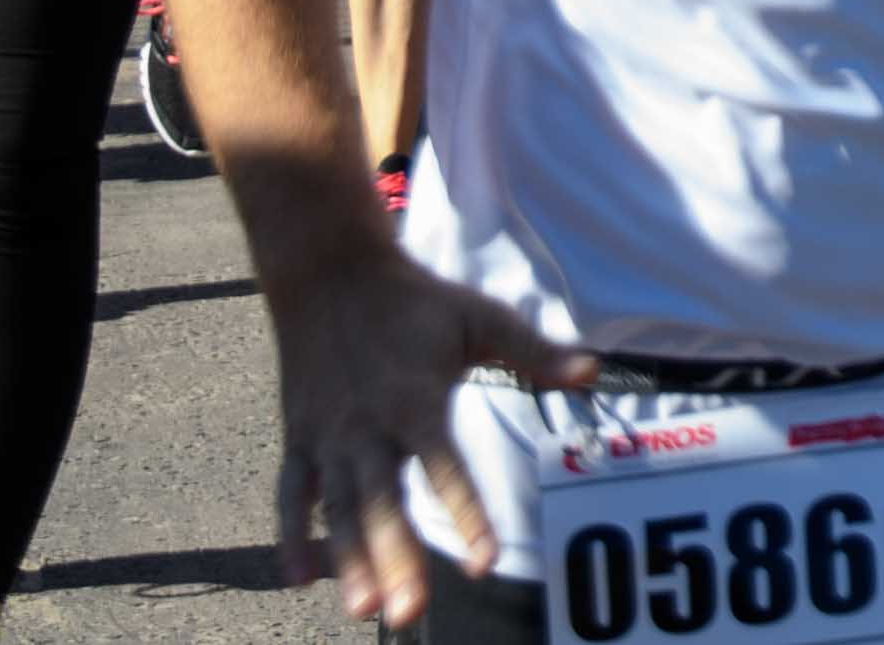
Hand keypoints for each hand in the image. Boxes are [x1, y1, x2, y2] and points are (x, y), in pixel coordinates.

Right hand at [260, 239, 599, 625]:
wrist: (330, 272)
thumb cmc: (414, 300)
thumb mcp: (478, 317)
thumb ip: (533, 351)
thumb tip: (592, 371)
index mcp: (415, 399)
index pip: (445, 467)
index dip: (466, 514)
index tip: (485, 562)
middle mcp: (368, 426)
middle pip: (381, 502)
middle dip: (393, 559)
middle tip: (404, 614)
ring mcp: (328, 436)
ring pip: (336, 508)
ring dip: (347, 558)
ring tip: (359, 608)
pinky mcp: (300, 437)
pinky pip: (290, 493)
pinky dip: (291, 535)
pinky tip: (299, 580)